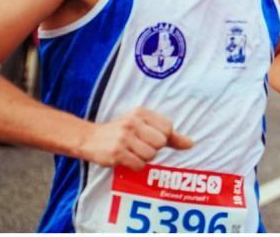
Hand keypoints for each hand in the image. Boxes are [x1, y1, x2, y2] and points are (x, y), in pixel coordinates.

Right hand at [77, 108, 192, 170]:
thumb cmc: (121, 133)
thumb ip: (170, 136)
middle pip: (160, 143)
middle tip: (139, 146)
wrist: (89, 139)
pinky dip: (135, 166)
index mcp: (141, 113)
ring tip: (131, 152)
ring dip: (143, 158)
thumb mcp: (144, 127)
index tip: (150, 138)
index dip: (163, 138)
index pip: (168, 128)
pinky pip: (139, 165)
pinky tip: (126, 159)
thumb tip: (190, 144)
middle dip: (153, 149)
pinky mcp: (116, 153)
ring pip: (150, 155)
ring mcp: (124, 138)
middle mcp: (133, 122)